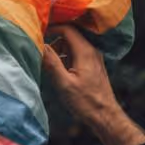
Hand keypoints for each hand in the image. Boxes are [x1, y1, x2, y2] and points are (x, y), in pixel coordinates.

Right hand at [43, 25, 144, 144]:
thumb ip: (51, 62)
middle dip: (53, 39)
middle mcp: (91, 51)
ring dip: (58, 49)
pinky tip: (59, 70)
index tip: (38, 33)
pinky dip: (65, 57)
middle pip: (69, 35)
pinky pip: (76, 54)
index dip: (51, 28)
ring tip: (48, 63)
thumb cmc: (85, 102)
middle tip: (40, 49)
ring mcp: (93, 58)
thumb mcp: (63, 82)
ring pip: (72, 45)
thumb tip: (38, 44)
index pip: (67, 29)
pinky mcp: (92, 66)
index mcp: (85, 51)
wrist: (105, 117)